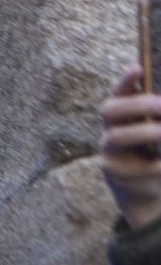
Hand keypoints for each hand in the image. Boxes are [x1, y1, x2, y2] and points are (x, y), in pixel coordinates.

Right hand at [101, 66, 160, 230]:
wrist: (148, 195)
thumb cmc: (156, 156)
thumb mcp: (157, 133)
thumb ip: (156, 117)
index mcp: (123, 118)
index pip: (119, 94)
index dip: (125, 81)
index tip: (138, 68)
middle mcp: (110, 132)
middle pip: (109, 110)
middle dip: (137, 104)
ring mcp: (108, 153)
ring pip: (117, 136)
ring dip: (147, 132)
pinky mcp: (115, 175)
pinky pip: (138, 166)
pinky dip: (160, 165)